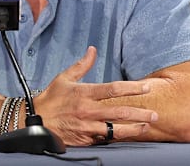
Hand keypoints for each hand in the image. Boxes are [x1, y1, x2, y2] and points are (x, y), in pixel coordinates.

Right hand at [34, 46, 158, 145]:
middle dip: (140, 113)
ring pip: (116, 130)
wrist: (34, 121)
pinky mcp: (85, 139)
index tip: (146, 87)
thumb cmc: (50, 99)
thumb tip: (92, 50)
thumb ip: (82, 65)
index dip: (132, 88)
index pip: (113, 89)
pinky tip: (128, 136)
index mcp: (84, 94)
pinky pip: (105, 139)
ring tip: (146, 127)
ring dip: (133, 129)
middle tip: (155, 114)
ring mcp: (87, 127)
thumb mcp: (64, 78)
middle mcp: (87, 111)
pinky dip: (117, 137)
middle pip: (119, 112)